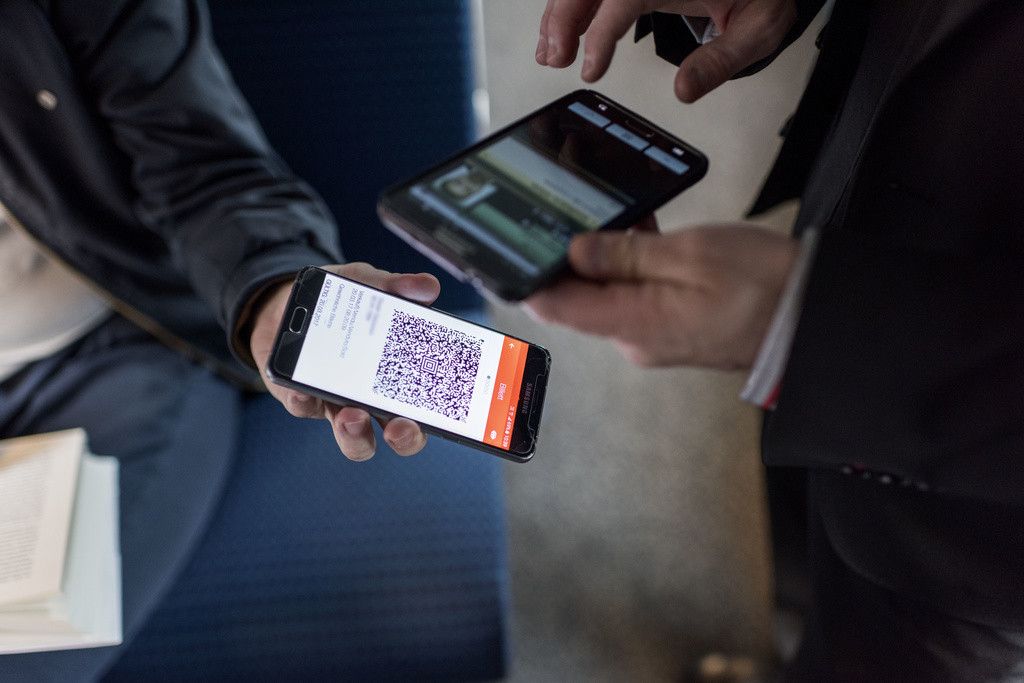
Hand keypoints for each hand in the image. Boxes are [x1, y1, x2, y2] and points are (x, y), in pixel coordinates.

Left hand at [249, 263, 440, 460]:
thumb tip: (427, 286)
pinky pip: (304, 407)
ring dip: (355, 433)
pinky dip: (304, 399)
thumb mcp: (369, 286)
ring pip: (353, 437)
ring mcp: (338, 404)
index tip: (443, 412)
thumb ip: (396, 287)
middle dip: (404, 437)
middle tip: (399, 428)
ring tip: (352, 415)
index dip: (437, 418)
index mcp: (399, 377)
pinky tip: (303, 388)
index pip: (427, 408)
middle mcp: (373, 400)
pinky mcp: (301, 399)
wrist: (290, 306)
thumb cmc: (340, 305)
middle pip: (398, 435)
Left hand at [526, 223, 797, 368]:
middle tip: (562, 210)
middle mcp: (635, 338)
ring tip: (610, 213)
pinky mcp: (673, 326)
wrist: (819, 319)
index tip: (504, 248)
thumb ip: (625, 254)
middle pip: (578, 296)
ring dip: (604, 256)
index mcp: (632, 325)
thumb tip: (575, 251)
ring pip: (609, 291)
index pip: (555, 306)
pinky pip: (637, 294)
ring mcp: (654, 335)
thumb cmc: (767, 288)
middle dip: (568, 255)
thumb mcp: (691, 255)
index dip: (525, 277)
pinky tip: (641, 232)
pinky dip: (632, 264)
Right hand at [537, 0, 796, 101]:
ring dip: (560, 14)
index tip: (589, 67)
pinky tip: (560, 33)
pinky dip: (572, 7)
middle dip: (563, 18)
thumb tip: (684, 90)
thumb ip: (721, 61)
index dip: (600, 33)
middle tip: (553, 59)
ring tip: (550, 54)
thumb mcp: (759, 30)